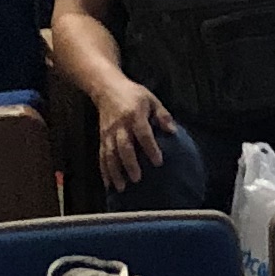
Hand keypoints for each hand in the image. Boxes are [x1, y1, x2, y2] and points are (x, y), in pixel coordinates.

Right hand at [89, 72, 174, 188]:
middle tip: (137, 179)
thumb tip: (173, 131)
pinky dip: (104, 171)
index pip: (143, 134)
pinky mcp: (102, 137)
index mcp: (135, 115)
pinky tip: (108, 183)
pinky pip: (102, 155)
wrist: (107, 88)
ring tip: (121, 187)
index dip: (151, 148)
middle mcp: (120, 125)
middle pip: (124, 146)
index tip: (158, 162)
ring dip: (115, 172)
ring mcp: (109, 133)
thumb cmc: (133, 94)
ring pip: (110, 154)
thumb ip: (163, 115)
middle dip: (130, 164)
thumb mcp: (151, 99)